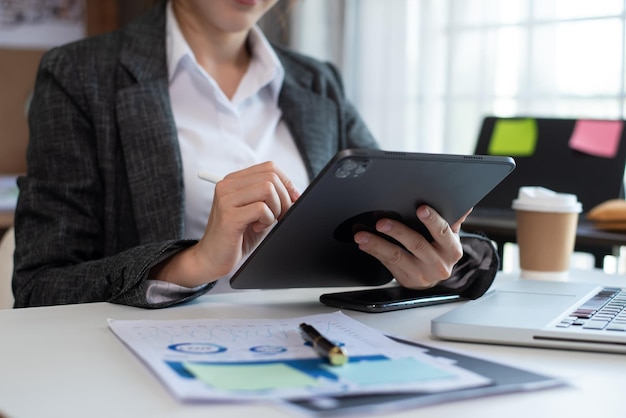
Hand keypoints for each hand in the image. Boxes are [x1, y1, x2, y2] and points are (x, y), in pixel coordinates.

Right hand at [152, 162, 299, 286]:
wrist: (212, 259)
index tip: (292, 200)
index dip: (286, 183)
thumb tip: (296, 194)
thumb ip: (272, 199)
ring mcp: (226, 199)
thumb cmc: (237, 237)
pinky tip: (257, 228)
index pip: (269, 167)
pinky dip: (267, 220)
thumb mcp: (258, 213)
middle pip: (271, 177)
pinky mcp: (228, 216)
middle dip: (284, 198)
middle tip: (280, 216)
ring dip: (276, 208)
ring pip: (268, 189)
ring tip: (265, 222)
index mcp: (234, 181)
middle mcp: (227, 185)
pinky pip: (261, 208)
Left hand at [353, 206, 470, 288]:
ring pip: (397, 257)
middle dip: (397, 231)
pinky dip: (373, 252)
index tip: (421, 209)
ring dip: (377, 244)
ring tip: (362, 235)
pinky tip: (364, 243)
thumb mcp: (450, 236)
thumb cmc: (440, 250)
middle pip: (417, 244)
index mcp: (451, 249)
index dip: (432, 220)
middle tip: (381, 222)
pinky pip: (387, 264)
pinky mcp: (406, 279)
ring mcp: (421, 274)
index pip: (443, 232)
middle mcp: (438, 264)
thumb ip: (453, 220)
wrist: (435, 277)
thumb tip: (465, 205)